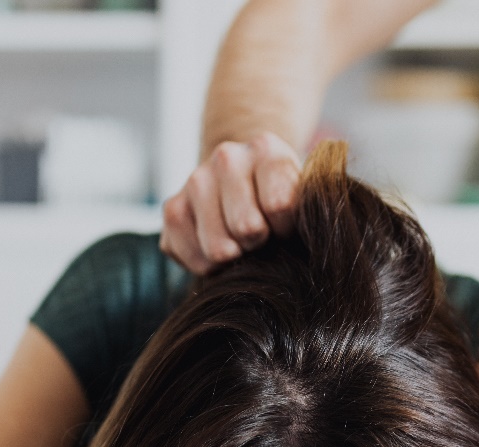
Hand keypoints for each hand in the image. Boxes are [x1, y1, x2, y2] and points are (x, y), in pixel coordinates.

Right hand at [159, 132, 301, 274]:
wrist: (246, 181)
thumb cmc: (283, 197)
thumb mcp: (305, 197)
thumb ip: (306, 214)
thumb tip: (300, 246)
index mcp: (266, 149)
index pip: (279, 205)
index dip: (286, 229)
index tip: (286, 225)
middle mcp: (226, 158)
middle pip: (246, 229)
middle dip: (259, 243)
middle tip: (262, 236)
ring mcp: (194, 181)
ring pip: (218, 249)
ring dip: (234, 256)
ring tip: (242, 242)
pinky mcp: (171, 209)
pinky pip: (193, 258)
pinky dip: (210, 267)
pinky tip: (220, 247)